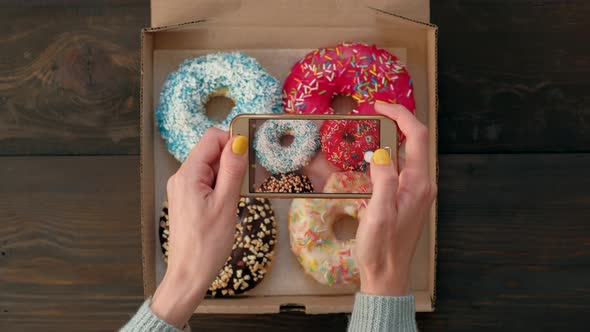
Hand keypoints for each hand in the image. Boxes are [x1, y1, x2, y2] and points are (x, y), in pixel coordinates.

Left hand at [150, 129, 247, 327]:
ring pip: (211, 167)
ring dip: (228, 175)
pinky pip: (207, 181)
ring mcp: (183, 188)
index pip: (212, 138)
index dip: (233, 141)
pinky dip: (221, 186)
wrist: (189, 274)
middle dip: (232, 161)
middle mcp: (181, 177)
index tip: (251, 155)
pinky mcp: (187, 199)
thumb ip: (232, 170)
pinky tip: (228, 203)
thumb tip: (239, 142)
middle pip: (211, 152)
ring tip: (236, 198)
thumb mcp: (226, 203)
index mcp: (188, 174)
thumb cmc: (207, 244)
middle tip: (246, 182)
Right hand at [355, 101, 436, 295]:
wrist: (387, 274)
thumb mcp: (378, 213)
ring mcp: (417, 191)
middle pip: (416, 141)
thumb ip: (383, 180)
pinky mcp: (408, 198)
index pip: (417, 137)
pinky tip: (374, 155)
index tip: (379, 106)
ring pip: (410, 153)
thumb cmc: (381, 248)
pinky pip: (403, 167)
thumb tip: (381, 153)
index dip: (400, 115)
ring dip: (394, 136)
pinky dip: (390, 154)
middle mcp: (422, 185)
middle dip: (397, 121)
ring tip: (372, 127)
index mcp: (418, 184)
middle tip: (373, 112)